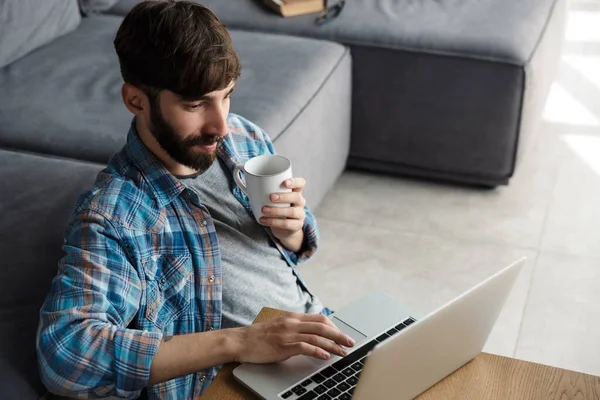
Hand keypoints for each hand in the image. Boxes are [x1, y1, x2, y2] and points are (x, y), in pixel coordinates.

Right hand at [232, 312, 354, 363]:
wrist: (241, 340)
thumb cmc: (259, 336)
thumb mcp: (280, 326)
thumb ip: (295, 327)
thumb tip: (311, 333)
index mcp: (293, 317)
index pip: (319, 318)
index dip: (334, 326)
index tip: (342, 335)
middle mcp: (293, 322)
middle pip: (323, 326)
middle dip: (339, 334)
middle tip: (350, 342)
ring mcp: (288, 333)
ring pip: (317, 337)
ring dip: (333, 345)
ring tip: (343, 352)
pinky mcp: (284, 345)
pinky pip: (305, 347)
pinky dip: (318, 351)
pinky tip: (325, 356)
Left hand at [260, 178, 306, 250]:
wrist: (285, 228)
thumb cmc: (277, 208)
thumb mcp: (273, 198)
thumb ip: (265, 189)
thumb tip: (245, 178)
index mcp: (295, 191)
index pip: (301, 183)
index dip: (295, 182)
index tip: (284, 183)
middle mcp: (300, 202)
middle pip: (297, 197)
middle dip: (284, 197)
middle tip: (271, 197)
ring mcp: (300, 214)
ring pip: (292, 211)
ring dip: (276, 210)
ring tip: (264, 210)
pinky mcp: (296, 225)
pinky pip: (286, 224)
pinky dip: (273, 222)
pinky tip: (263, 220)